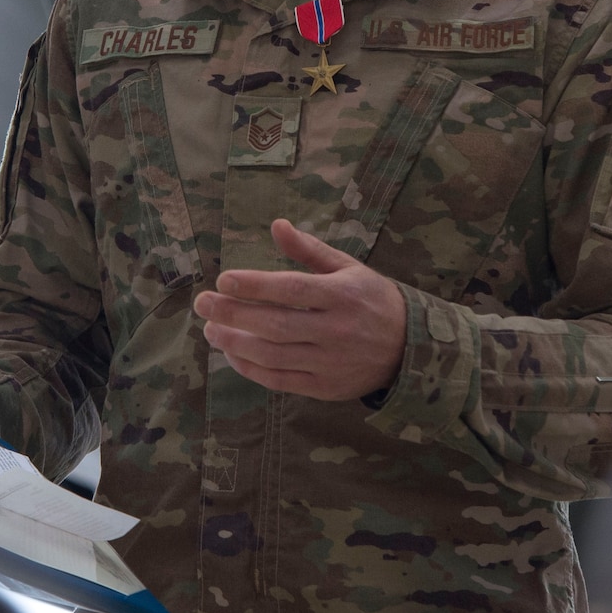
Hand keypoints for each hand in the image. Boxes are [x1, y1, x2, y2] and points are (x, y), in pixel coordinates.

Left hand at [193, 218, 408, 400]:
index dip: (255, 285)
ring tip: (210, 329)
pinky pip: (281, 381)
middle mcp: (336, 331)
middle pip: (276, 325)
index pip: (292, 290)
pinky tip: (231, 354)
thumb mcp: (348, 267)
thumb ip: (309, 250)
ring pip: (274, 356)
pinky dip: (251, 369)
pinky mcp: (325, 387)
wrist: (410, 349)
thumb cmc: (371, 300)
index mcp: (342, 295)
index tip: (223, 280)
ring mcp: (330, 363)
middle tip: (202, 304)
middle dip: (234, 314)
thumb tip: (276, 224)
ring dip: (236, 343)